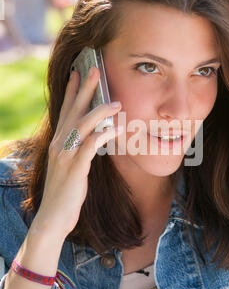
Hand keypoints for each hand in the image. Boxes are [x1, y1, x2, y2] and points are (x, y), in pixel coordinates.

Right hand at [33, 66, 123, 238]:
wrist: (52, 218)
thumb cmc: (65, 193)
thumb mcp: (70, 167)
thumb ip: (79, 151)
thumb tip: (95, 138)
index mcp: (58, 143)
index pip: (64, 111)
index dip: (70, 91)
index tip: (77, 73)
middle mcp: (59, 145)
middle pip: (72, 111)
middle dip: (84, 89)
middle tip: (93, 70)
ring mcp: (65, 156)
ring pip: (81, 125)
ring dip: (98, 111)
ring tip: (115, 102)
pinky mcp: (75, 169)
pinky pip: (90, 147)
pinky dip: (102, 135)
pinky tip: (114, 128)